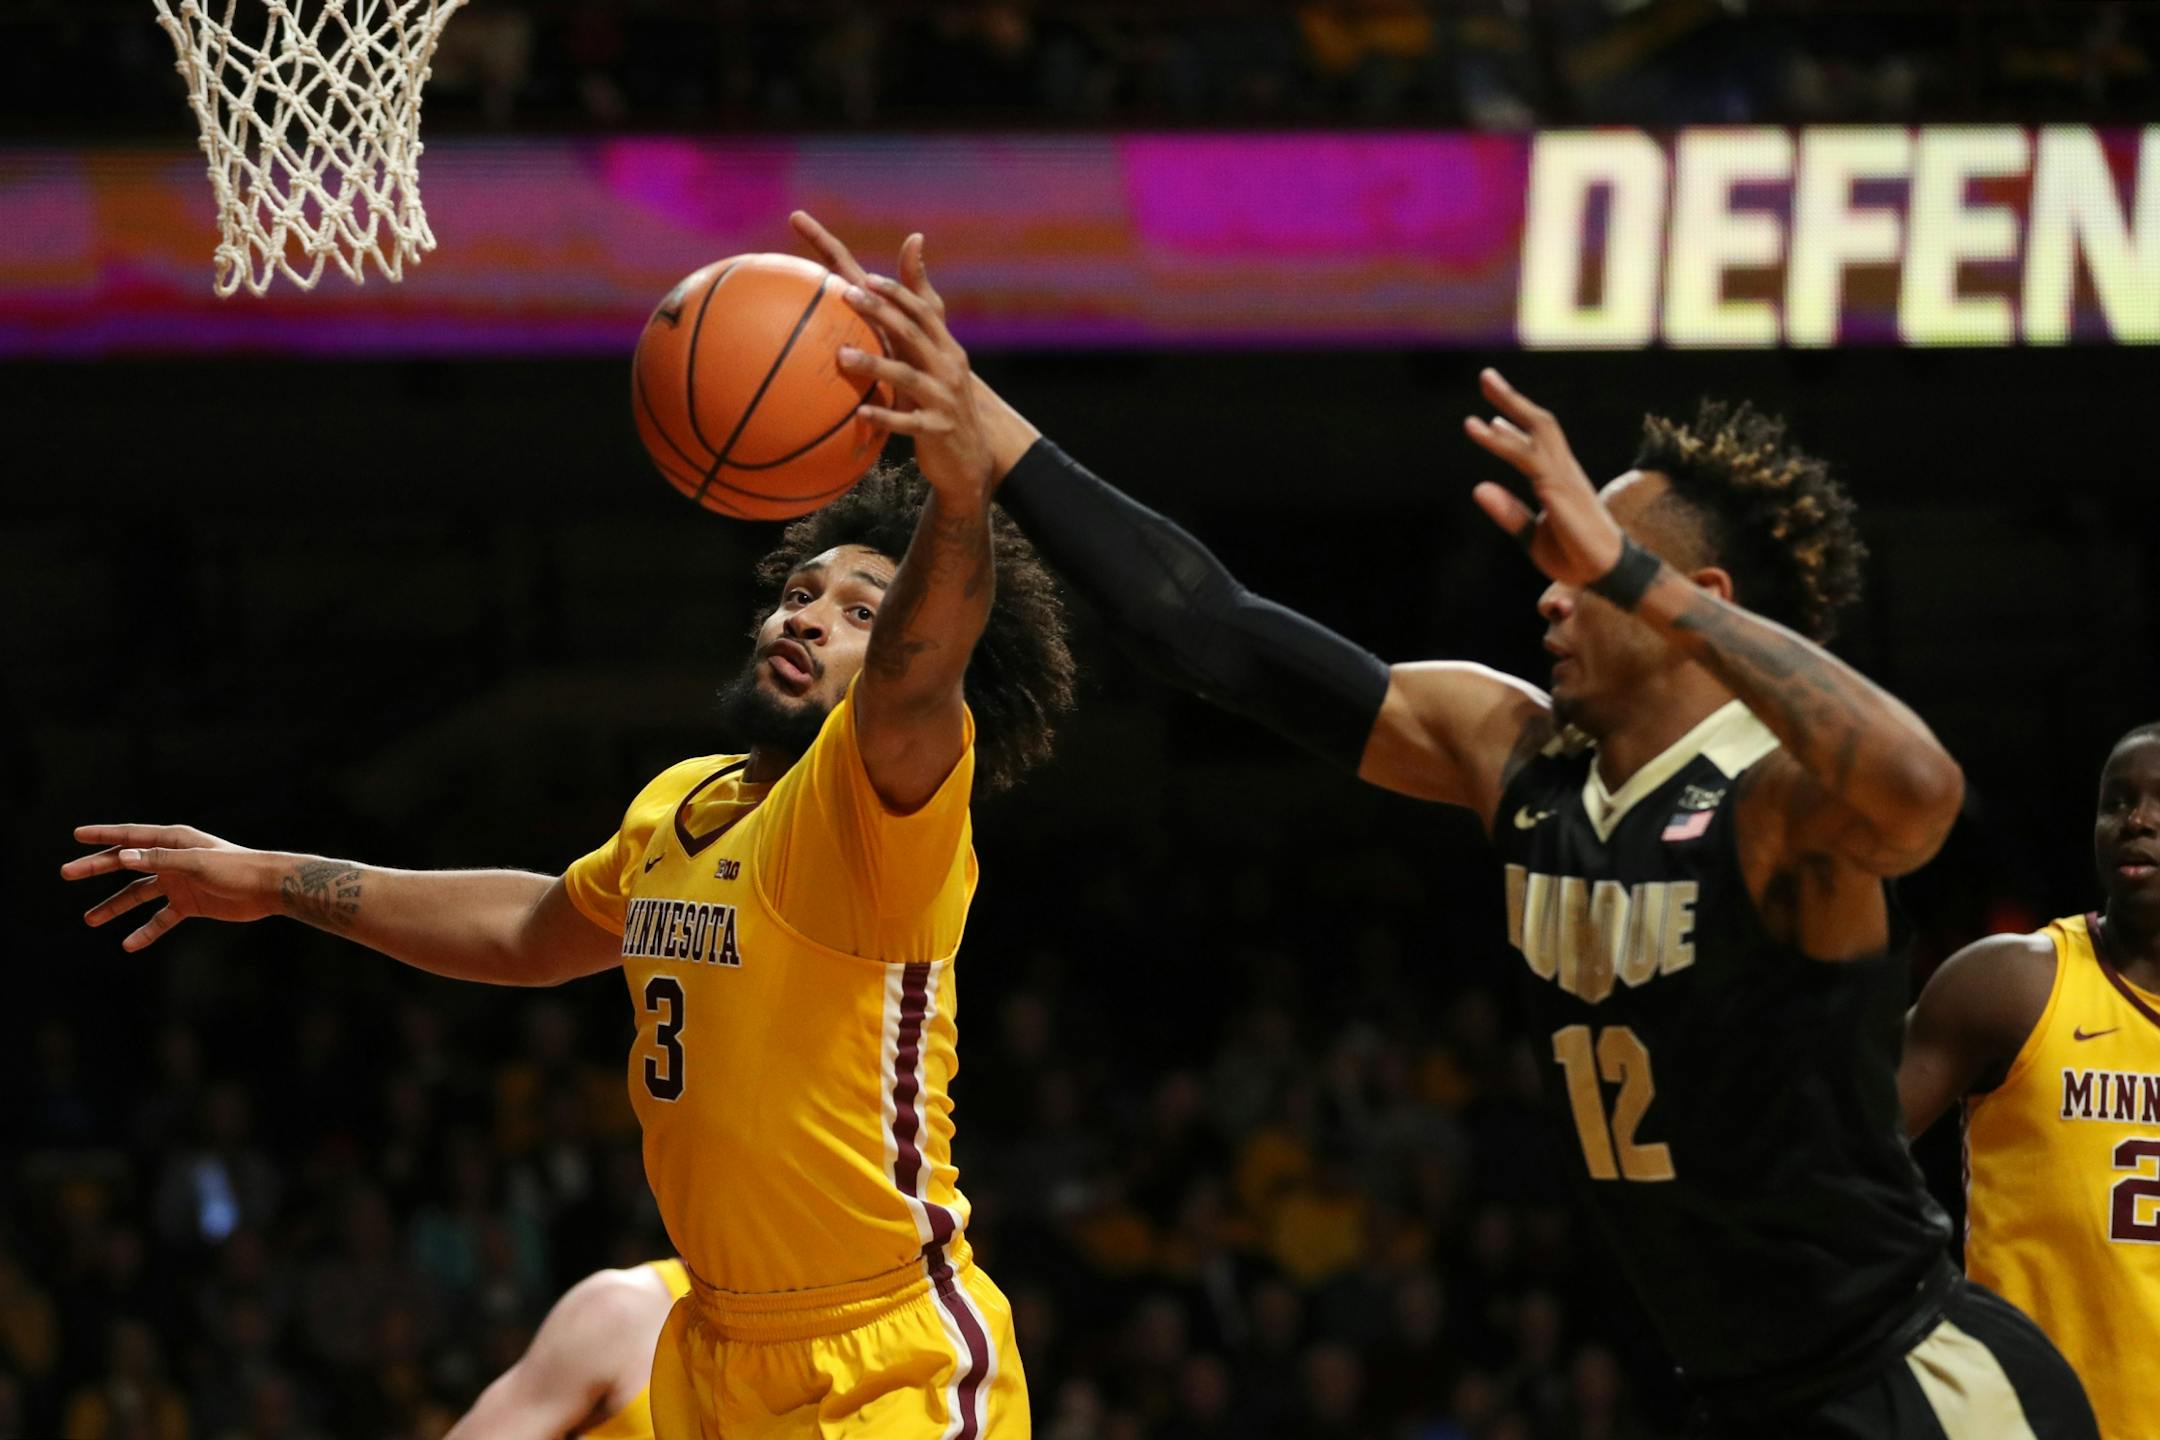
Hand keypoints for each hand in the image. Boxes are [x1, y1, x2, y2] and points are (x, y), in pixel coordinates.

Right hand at [62, 824, 277, 950]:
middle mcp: (172, 860)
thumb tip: (123, 857)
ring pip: (139, 894)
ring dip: (115, 906)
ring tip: (89, 919)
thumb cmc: (236, 867)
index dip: (103, 836)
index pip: (131, 837)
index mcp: (174, 841)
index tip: (76, 835)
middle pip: (126, 864)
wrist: (268, 888)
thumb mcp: (196, 863)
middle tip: (66, 872)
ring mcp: (179, 883)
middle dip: (96, 868)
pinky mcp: (190, 904)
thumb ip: (160, 860)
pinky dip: (146, 930)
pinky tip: (129, 944)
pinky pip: (161, 919)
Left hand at [789, 210, 994, 499]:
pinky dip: (883, 417)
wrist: (970, 456)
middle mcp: (949, 368)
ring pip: (907, 376)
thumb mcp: (936, 362)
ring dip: (874, 364)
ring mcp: (944, 399)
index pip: (923, 311)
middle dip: (881, 312)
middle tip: (846, 296)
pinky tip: (859, 412)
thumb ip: (919, 321)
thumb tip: (913, 252)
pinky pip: (906, 423)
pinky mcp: (936, 430)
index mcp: (947, 348)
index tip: (866, 278)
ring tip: (841, 355)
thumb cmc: (942, 401)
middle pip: (913, 333)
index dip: (897, 292)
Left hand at [1463, 368, 1624, 587]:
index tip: (1490, 414)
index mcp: (1557, 478)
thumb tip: (1477, 487)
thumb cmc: (1574, 555)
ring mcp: (1564, 478)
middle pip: (1540, 423)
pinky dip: (1507, 444)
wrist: (1606, 573)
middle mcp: (1562, 470)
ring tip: (1485, 388)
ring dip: (1509, 407)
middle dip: (1512, 399)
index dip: (1513, 422)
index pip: (1536, 440)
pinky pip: (1532, 461)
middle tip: (1485, 376)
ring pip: (1536, 434)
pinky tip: (1486, 430)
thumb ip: (1507, 513)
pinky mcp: (1561, 491)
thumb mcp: (1531, 537)